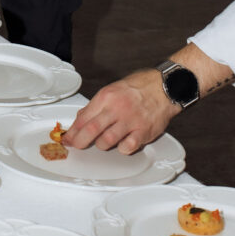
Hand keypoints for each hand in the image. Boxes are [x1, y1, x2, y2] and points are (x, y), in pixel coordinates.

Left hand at [62, 69, 179, 154]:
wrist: (165, 86)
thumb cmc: (140, 87)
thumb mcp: (113, 90)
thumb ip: (97, 105)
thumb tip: (81, 118)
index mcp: (107, 96)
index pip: (84, 117)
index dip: (73, 131)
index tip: (68, 138)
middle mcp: (118, 108)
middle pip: (92, 130)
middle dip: (80, 141)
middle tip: (77, 146)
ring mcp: (131, 121)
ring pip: (107, 141)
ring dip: (102, 145)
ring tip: (104, 141)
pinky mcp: (143, 132)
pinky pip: (126, 148)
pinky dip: (122, 148)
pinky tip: (123, 143)